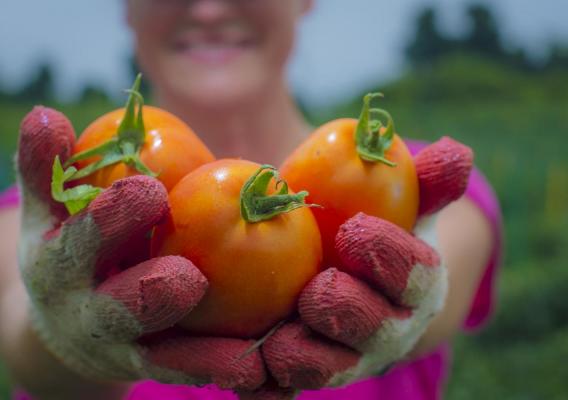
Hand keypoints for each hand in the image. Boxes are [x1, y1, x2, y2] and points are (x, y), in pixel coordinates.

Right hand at [15, 106, 265, 390]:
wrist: (68, 319)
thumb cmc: (71, 246)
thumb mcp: (53, 209)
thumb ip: (51, 166)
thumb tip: (47, 115)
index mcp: (61, 263)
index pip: (79, 238)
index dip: (109, 217)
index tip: (149, 190)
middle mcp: (89, 313)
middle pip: (119, 307)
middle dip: (150, 293)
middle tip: (188, 280)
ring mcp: (123, 347)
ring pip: (162, 356)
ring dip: (202, 357)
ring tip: (245, 358)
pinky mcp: (155, 365)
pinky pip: (190, 373)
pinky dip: (222, 373)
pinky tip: (257, 372)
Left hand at [244, 138, 472, 396]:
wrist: (348, 281)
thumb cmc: (374, 231)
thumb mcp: (397, 203)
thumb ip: (422, 182)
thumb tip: (455, 152)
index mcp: (414, 287)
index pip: (415, 276)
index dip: (390, 257)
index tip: (356, 230)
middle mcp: (385, 331)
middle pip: (377, 332)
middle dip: (350, 312)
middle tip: (316, 290)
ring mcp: (343, 357)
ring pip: (331, 369)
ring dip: (307, 358)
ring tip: (278, 340)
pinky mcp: (301, 372)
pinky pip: (282, 389)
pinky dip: (263, 385)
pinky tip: (240, 368)